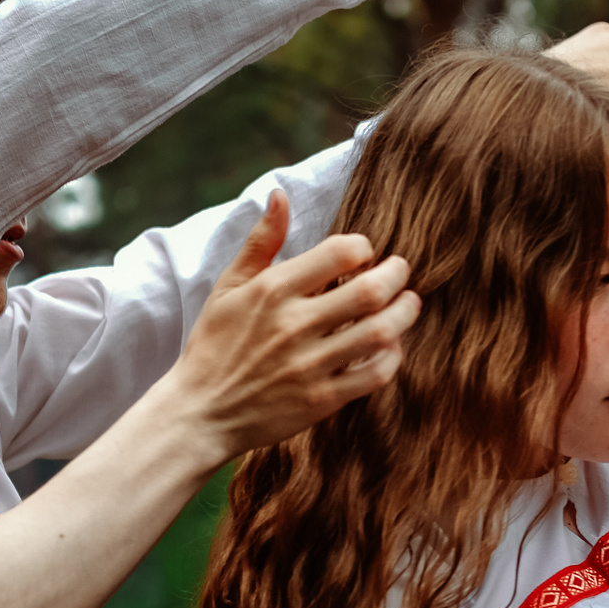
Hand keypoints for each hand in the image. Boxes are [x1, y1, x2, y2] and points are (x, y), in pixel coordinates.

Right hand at [160, 192, 421, 458]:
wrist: (199, 413)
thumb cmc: (214, 345)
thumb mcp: (228, 287)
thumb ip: (260, 242)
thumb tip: (279, 194)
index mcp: (273, 291)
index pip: (339, 253)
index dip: (362, 247)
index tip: (364, 252)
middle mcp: (294, 325)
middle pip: (370, 291)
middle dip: (396, 274)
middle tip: (401, 270)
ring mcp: (310, 365)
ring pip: (380, 333)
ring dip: (404, 314)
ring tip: (409, 304)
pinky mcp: (321, 400)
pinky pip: (374, 376)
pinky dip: (392, 358)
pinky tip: (391, 346)